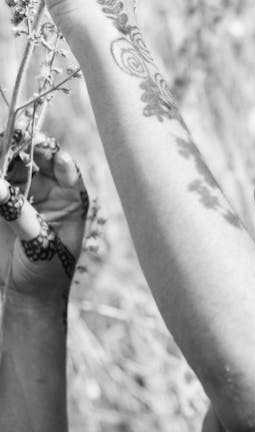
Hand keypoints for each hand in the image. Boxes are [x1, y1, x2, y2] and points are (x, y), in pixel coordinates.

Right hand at [0, 139, 88, 299]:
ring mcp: (25, 195)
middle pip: (33, 159)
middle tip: (6, 135)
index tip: (33, 142)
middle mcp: (50, 191)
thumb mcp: (39, 242)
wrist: (27, 296)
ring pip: (10, 166)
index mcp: (72, 198)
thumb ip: (18, 212)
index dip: (48, 151)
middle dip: (18, 146)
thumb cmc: (47, 272)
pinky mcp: (4, 205)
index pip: (63, 165)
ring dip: (2, 155)